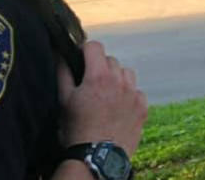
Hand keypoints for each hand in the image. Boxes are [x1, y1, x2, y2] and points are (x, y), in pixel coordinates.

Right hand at [57, 40, 147, 155]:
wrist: (97, 158)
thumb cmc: (77, 131)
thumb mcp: (64, 100)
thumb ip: (63, 73)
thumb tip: (61, 55)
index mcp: (99, 76)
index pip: (95, 46)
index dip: (85, 50)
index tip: (81, 59)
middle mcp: (119, 81)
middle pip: (110, 60)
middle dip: (100, 67)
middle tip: (90, 85)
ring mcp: (133, 94)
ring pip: (126, 73)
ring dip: (116, 79)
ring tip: (105, 96)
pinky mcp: (143, 107)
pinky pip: (137, 91)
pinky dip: (128, 95)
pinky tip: (117, 108)